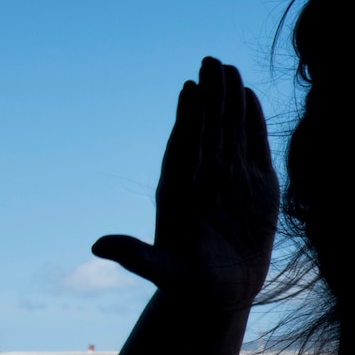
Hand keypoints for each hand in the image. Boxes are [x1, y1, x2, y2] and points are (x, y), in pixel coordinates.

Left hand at [92, 57, 278, 309]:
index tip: (189, 88)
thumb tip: (98, 246)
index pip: (183, 146)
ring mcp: (230, 179)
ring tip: (230, 69)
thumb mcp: (163, 272)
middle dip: (210, 97)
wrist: (220, 293)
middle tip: (211, 62)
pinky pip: (253, 147)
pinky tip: (250, 96)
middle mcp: (203, 177)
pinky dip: (252, 123)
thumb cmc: (189, 284)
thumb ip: (136, 257)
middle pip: (207, 130)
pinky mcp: (256, 186)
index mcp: (178, 189)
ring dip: (230, 102)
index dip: (186, 118)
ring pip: (229, 132)